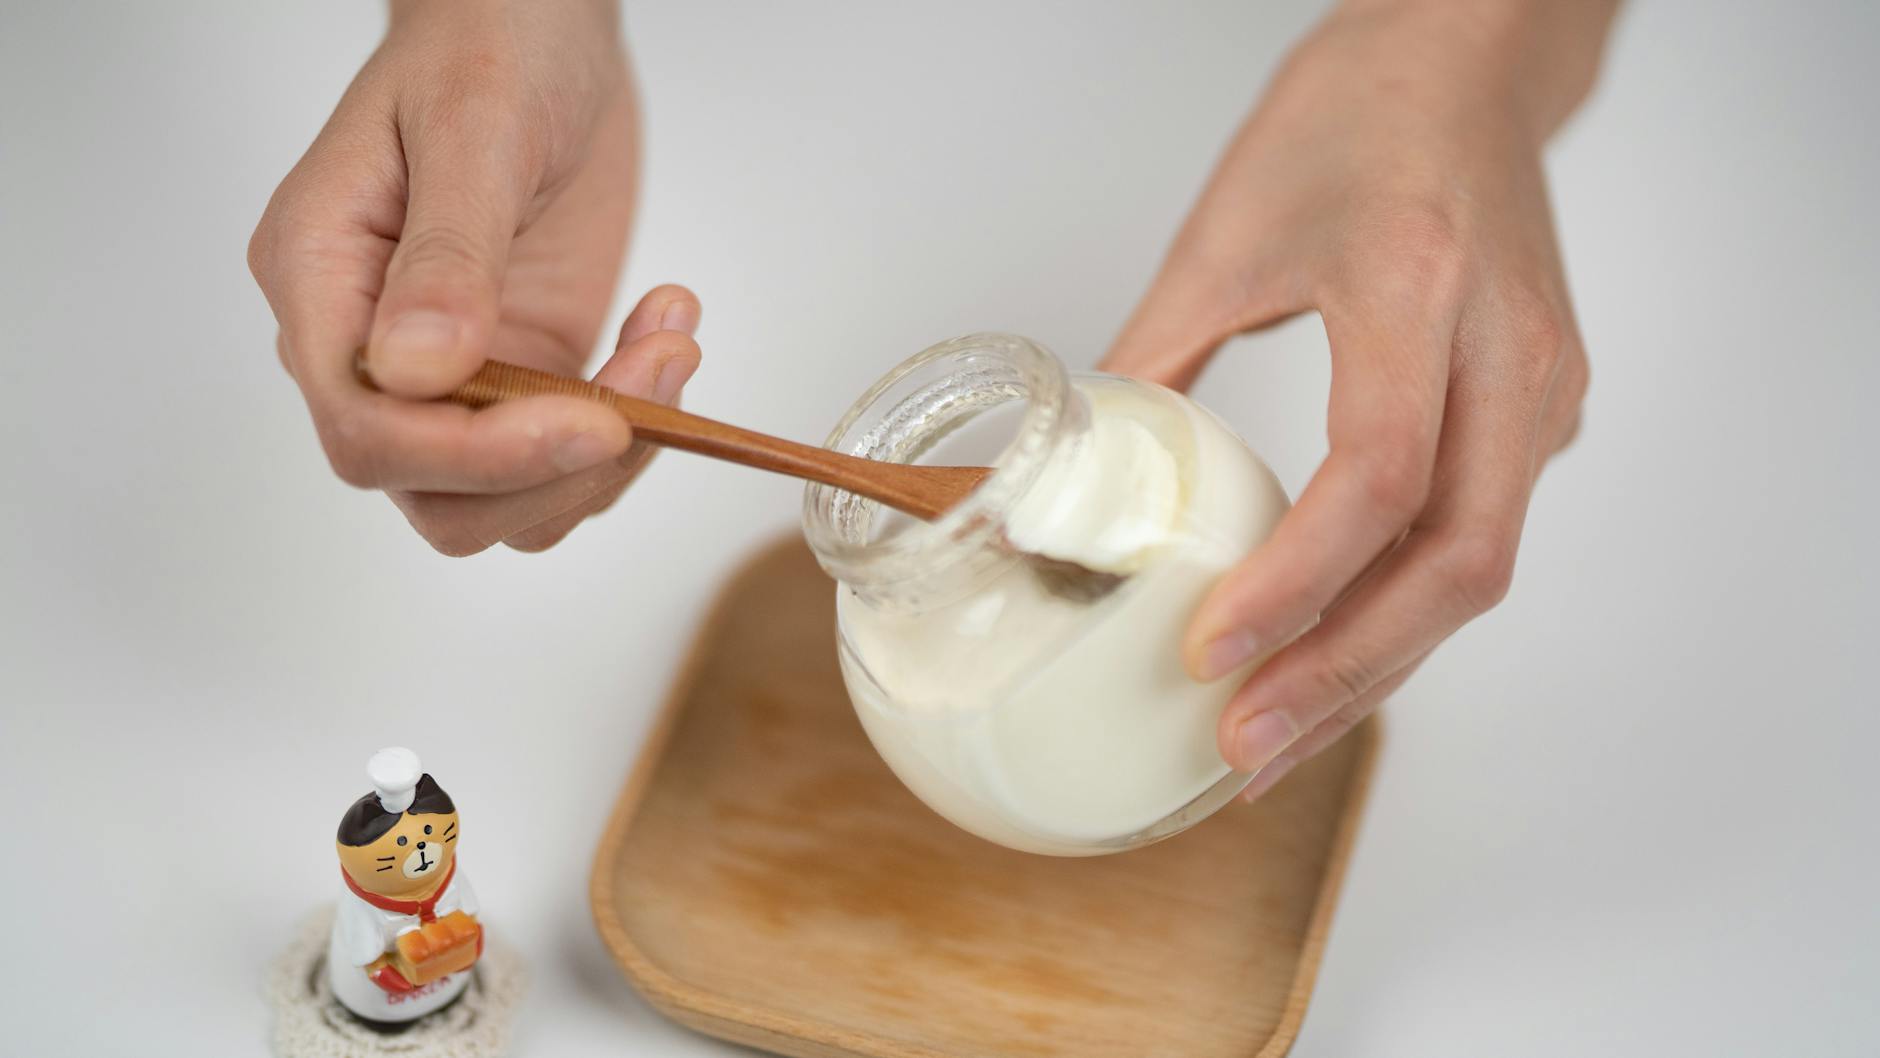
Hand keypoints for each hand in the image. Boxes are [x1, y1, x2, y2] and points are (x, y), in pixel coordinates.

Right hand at [248, 0, 698, 554]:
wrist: (536, 31)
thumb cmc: (487, 49)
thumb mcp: (474, 132)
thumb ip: (448, 255)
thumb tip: (418, 371)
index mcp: (320, 284)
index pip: (367, 432)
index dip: (476, 456)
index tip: (589, 422)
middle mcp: (370, 350)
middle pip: (438, 497)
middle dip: (556, 469)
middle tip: (652, 378)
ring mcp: (451, 376)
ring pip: (510, 504)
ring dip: (610, 456)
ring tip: (670, 341)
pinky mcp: (523, 378)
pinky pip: (567, 463)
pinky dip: (636, 427)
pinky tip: (663, 333)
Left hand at [1103, 1, 1613, 794]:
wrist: (1472, 63)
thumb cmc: (1358, 116)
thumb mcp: (1225, 231)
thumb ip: (1153, 356)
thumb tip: (1079, 475)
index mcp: (1420, 288)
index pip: (1379, 476)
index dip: (1297, 583)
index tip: (1211, 651)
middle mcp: (1508, 351)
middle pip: (1455, 561)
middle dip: (1345, 672)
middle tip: (1243, 743)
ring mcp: (1544, 389)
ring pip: (1476, 568)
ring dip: (1375, 665)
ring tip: (1275, 735)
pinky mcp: (1542, 411)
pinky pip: (1478, 536)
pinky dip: (1403, 612)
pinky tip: (1333, 656)